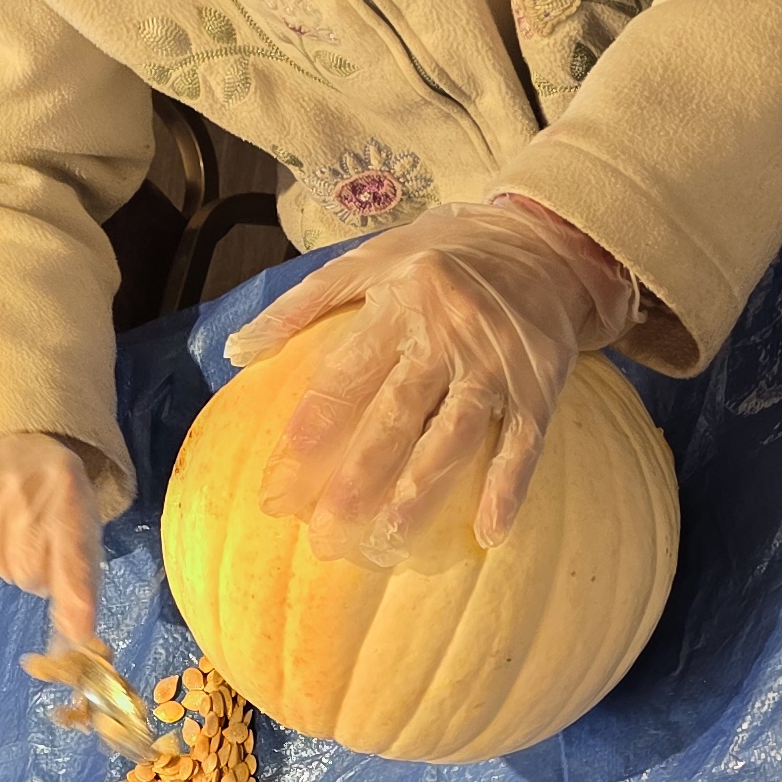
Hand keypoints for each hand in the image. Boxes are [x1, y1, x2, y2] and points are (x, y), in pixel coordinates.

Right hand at [0, 431, 128, 652]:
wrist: (12, 437)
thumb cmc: (55, 496)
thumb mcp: (83, 527)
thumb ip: (82, 584)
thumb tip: (79, 638)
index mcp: (69, 493)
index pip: (73, 556)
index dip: (75, 598)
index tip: (79, 635)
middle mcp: (26, 489)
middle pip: (28, 576)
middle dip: (35, 573)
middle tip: (36, 542)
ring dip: (3, 562)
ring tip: (10, 528)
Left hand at [225, 198, 638, 567]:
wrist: (543, 240)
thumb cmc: (443, 254)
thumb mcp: (369, 258)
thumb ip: (302, 303)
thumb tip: (238, 352)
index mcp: (400, 300)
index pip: (347, 374)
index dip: (313, 429)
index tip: (282, 485)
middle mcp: (448, 333)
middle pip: (396, 415)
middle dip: (357, 478)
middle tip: (325, 536)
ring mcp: (497, 364)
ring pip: (454, 437)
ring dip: (421, 492)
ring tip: (388, 541)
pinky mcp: (540, 387)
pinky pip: (524, 444)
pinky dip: (509, 488)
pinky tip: (490, 533)